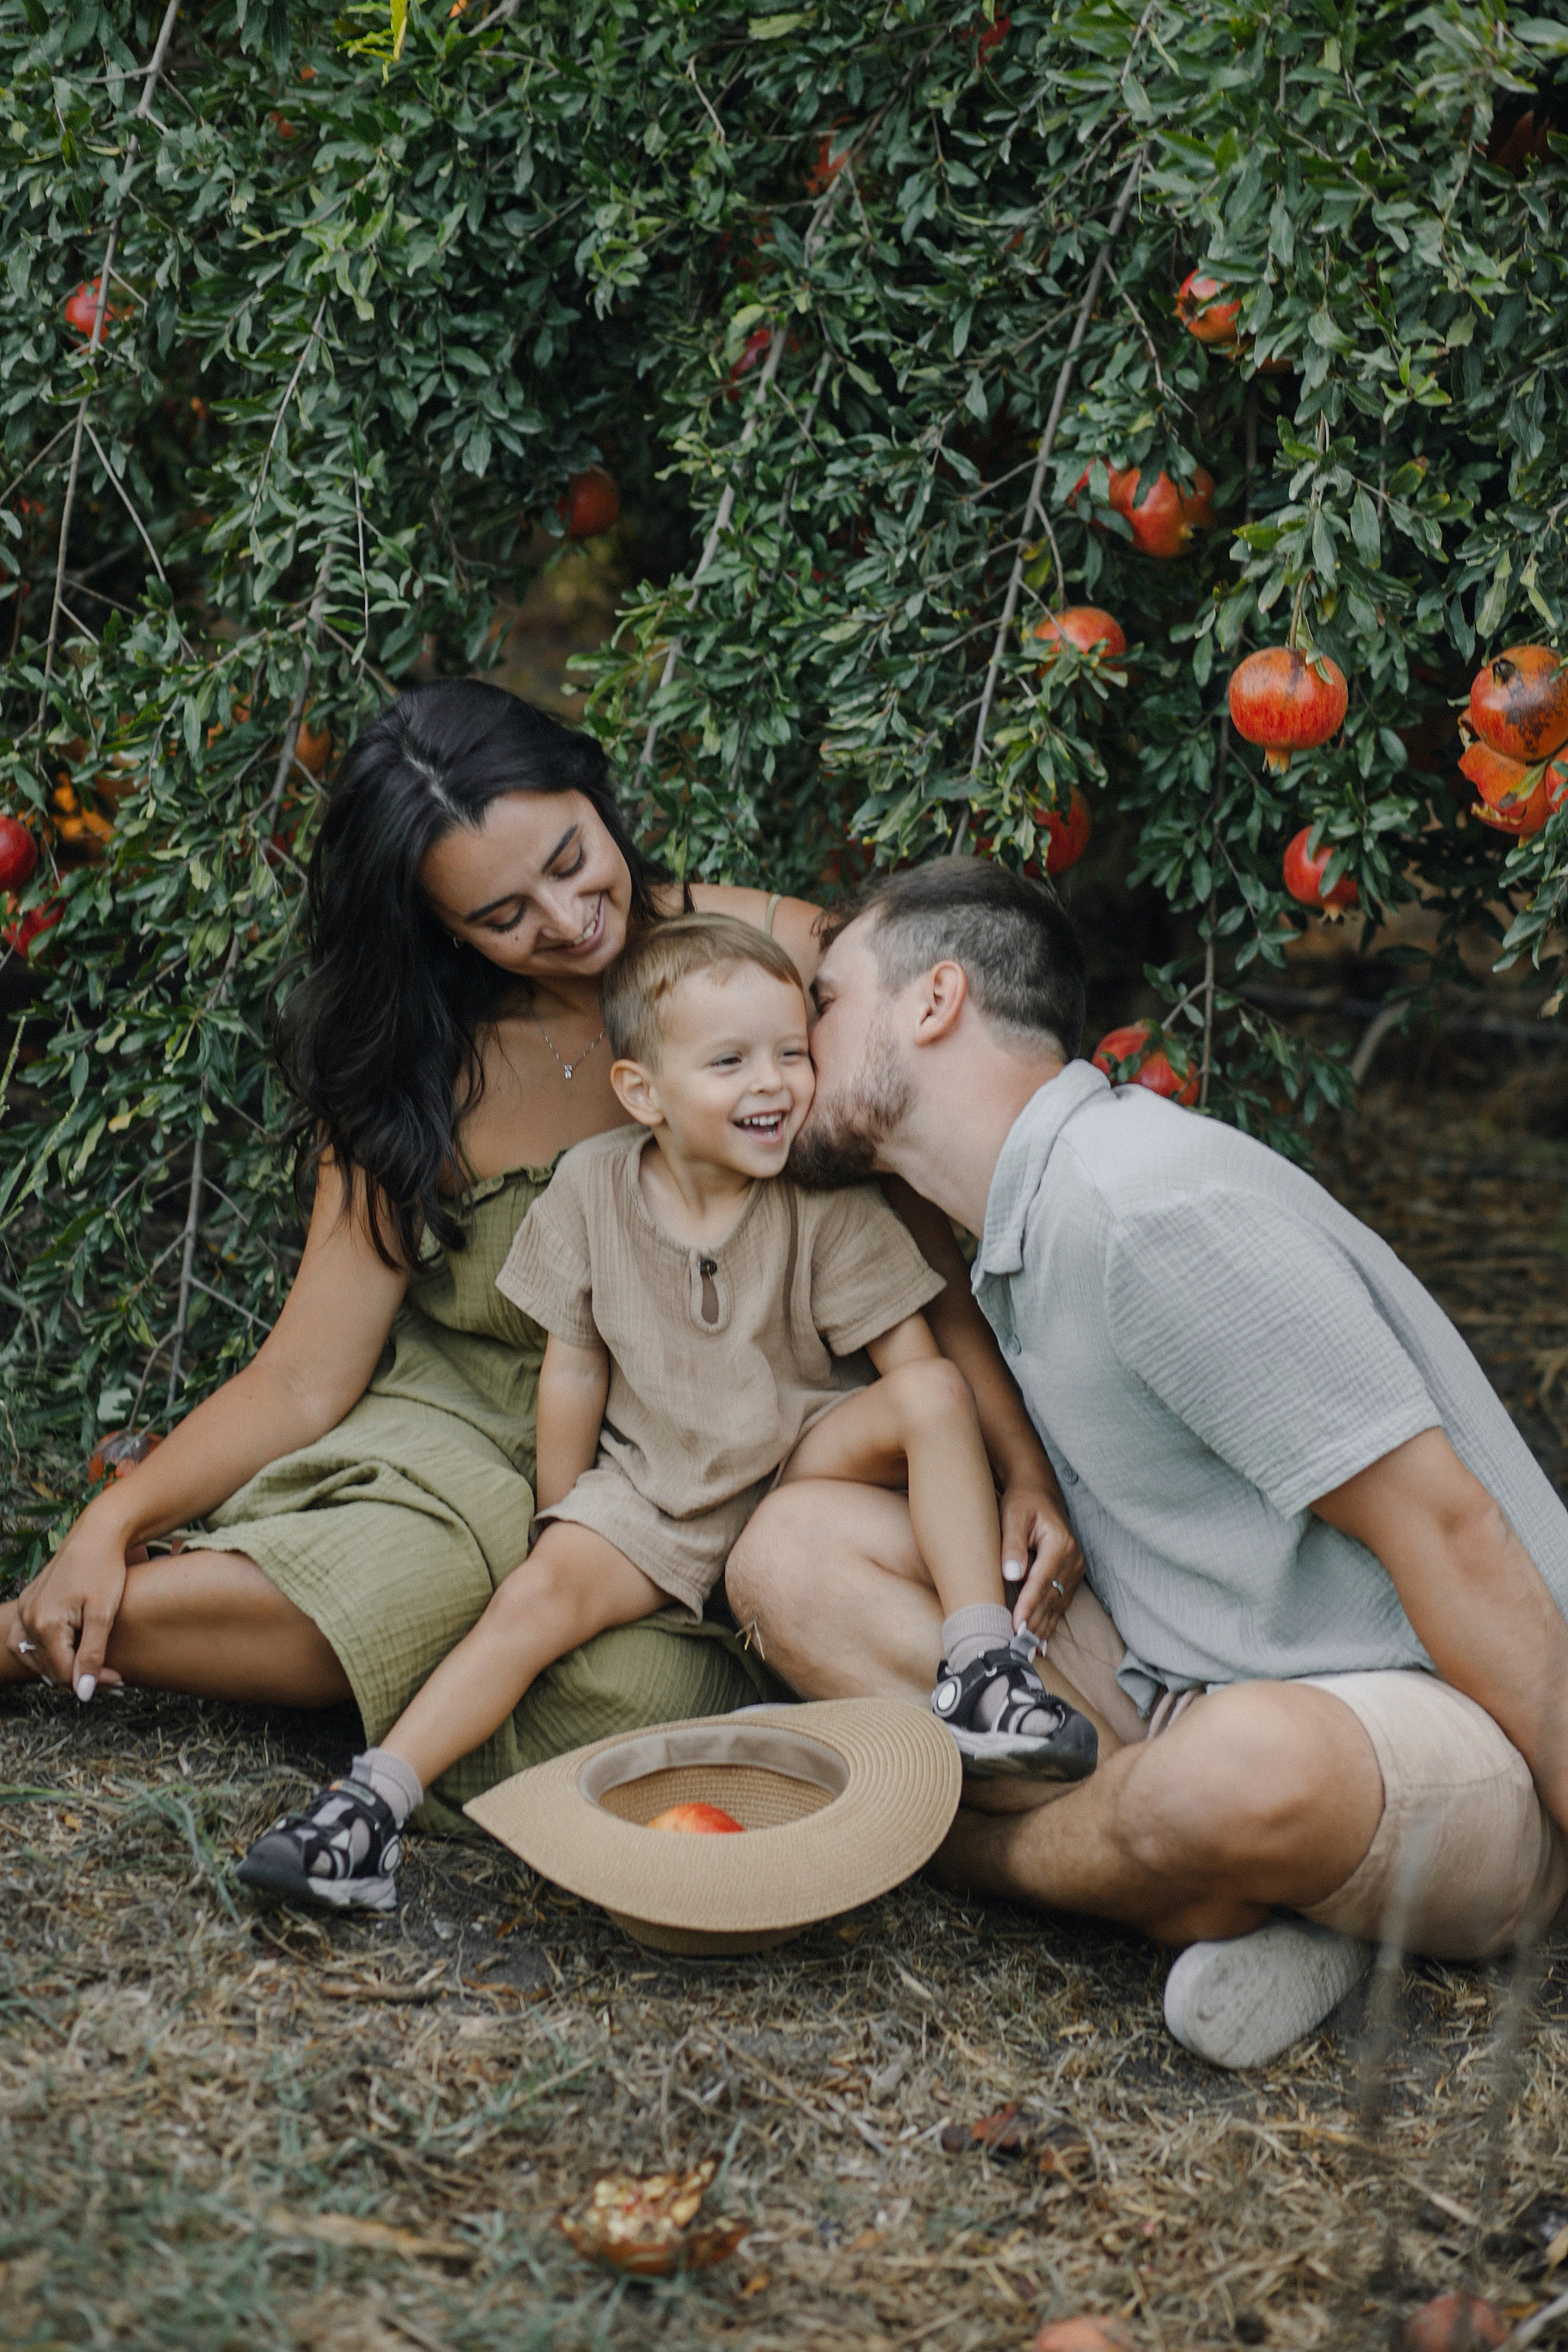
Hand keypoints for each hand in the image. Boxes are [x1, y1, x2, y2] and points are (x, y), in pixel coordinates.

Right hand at [8, 1511, 130, 1698]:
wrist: (97, 1533)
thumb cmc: (104, 1569)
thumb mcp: (103, 1614)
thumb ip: (91, 1655)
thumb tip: (83, 1693)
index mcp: (45, 1624)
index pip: (65, 1672)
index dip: (92, 1682)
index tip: (120, 1680)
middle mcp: (28, 1618)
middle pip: (51, 1667)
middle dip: (81, 1676)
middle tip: (114, 1678)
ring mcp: (25, 1610)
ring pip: (37, 1657)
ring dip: (62, 1667)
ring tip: (94, 1669)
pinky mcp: (29, 1603)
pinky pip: (30, 1640)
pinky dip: (48, 1652)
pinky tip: (69, 1653)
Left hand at [999, 1479, 1084, 1641]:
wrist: (1039, 1493)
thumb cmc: (1022, 1503)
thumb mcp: (1013, 1517)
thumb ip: (1013, 1545)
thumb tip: (1012, 1574)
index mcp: (1059, 1543)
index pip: (1042, 1580)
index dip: (1029, 1605)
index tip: (1015, 1624)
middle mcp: (1072, 1558)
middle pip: (1052, 1596)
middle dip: (1035, 1622)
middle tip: (1017, 1645)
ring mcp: (1075, 1568)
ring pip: (1057, 1603)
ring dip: (1043, 1626)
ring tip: (1027, 1648)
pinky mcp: (1071, 1575)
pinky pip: (1060, 1602)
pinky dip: (1049, 1620)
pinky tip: (1040, 1638)